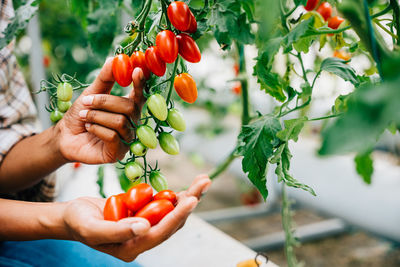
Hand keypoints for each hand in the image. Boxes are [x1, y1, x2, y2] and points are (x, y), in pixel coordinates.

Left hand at [55, 58, 145, 163]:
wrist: (64, 137)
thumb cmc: (80, 115)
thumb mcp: (91, 93)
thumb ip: (105, 78)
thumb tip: (115, 58)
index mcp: (129, 108)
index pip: (141, 95)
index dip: (141, 83)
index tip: (137, 70)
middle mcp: (132, 124)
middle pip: (130, 108)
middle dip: (105, 102)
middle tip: (86, 102)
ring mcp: (127, 139)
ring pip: (120, 122)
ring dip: (97, 116)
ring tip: (85, 116)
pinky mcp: (118, 153)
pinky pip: (114, 136)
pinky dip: (97, 129)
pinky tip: (89, 129)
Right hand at [62, 175, 210, 261]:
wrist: (72, 216)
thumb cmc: (77, 222)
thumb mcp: (92, 227)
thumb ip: (117, 230)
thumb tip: (145, 227)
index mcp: (132, 248)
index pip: (160, 232)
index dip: (176, 216)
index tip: (192, 199)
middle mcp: (142, 239)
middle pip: (173, 222)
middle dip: (190, 202)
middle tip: (204, 182)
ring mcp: (144, 227)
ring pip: (172, 213)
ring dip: (189, 197)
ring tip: (203, 180)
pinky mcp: (144, 215)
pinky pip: (164, 206)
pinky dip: (176, 196)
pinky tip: (188, 187)